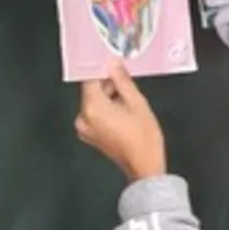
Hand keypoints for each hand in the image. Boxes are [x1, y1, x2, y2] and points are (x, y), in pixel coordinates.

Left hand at [76, 63, 165, 179]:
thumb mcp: (137, 103)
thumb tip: (113, 64)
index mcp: (93, 108)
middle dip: (108, 84)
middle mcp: (84, 118)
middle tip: (127, 83)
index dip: (102, 69)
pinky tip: (123, 112)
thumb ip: (122, 80)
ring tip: (129, 102)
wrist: (144, 167)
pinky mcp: (90, 135)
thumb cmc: (143, 139)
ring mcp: (85, 128)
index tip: (111, 62)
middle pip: (91, 90)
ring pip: (94, 102)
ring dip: (108, 97)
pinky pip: (95, 114)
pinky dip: (106, 109)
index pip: (90, 78)